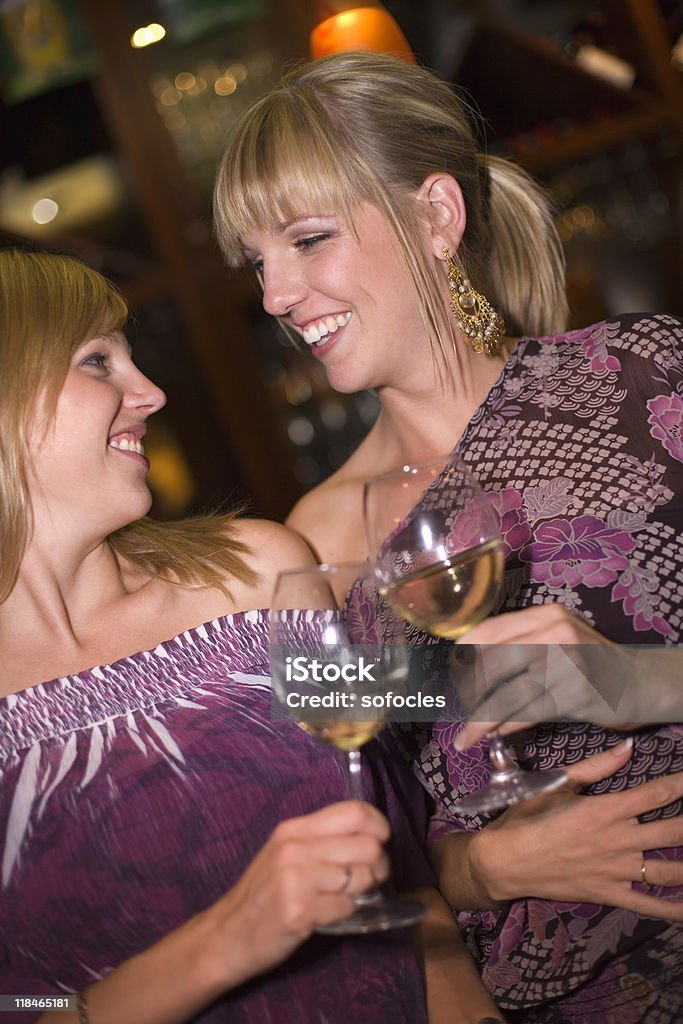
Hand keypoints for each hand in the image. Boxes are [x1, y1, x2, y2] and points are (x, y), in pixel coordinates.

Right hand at [213, 801, 389, 981]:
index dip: (379, 826)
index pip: (355, 812)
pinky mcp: (299, 911)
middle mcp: (294, 847)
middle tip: (369, 878)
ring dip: (361, 891)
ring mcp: (295, 878)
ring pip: (361, 877)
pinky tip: (325, 914)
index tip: (380, 842)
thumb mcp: (285, 853)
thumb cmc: (263, 894)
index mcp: (295, 829)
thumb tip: (372, 836)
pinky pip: (346, 907)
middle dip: (378, 865)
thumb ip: (322, 840)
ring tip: (343, 896)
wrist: (227, 934)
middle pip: (367, 845)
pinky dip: (343, 913)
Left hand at [452, 605, 659, 749]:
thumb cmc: (591, 660)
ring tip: (466, 735)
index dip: (461, 655)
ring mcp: (565, 664)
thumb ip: (521, 641)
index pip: (487, 630)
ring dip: (480, 720)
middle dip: (468, 692)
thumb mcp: (559, 635)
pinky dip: (505, 728)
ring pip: (505, 695)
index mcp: (545, 614)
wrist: (641, 682)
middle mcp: (554, 633)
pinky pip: (525, 714)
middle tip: (460, 708)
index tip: (450, 674)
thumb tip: (469, 662)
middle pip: (490, 664)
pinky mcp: (573, 695)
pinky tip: (494, 736)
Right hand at [467, 742, 682, 919]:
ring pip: (669, 869)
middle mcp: (618, 840)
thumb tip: (628, 745)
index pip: (655, 794)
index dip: (681, 784)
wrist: (505, 861)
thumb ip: (596, 767)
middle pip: (673, 831)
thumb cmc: (527, 817)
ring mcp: (617, 871)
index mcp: (605, 809)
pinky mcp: (610, 894)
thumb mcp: (557, 784)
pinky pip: (649, 905)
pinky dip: (674, 908)